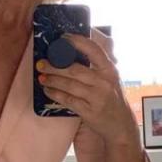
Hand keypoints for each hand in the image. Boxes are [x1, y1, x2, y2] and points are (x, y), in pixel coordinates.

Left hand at [36, 27, 137, 142]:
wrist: (120, 124)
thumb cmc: (112, 98)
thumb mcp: (111, 79)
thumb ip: (99, 66)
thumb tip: (77, 48)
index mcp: (110, 70)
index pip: (94, 50)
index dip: (77, 41)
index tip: (63, 37)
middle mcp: (104, 82)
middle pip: (75, 70)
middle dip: (55, 65)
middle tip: (41, 63)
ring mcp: (97, 97)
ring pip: (69, 85)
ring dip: (52, 80)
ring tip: (42, 77)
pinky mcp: (89, 111)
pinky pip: (68, 100)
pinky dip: (55, 94)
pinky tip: (47, 91)